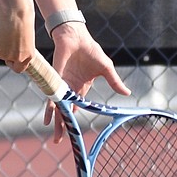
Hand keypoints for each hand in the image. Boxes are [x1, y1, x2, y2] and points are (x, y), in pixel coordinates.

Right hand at [0, 0, 35, 72]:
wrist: (16, 8)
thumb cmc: (23, 16)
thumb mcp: (25, 34)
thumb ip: (21, 43)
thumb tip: (12, 43)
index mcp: (29, 55)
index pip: (19, 68)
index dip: (13, 62)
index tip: (10, 56)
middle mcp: (17, 57)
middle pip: (6, 59)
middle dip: (3, 50)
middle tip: (2, 38)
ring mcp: (5, 53)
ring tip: (3, 27)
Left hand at [43, 23, 129, 141]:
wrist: (76, 36)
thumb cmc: (90, 50)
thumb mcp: (106, 68)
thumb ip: (115, 81)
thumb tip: (128, 93)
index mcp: (81, 87)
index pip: (77, 106)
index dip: (74, 117)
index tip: (73, 131)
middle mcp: (70, 88)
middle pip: (66, 111)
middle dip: (63, 126)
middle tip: (60, 140)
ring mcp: (62, 85)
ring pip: (58, 107)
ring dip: (57, 121)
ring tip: (55, 136)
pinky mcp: (56, 80)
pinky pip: (53, 96)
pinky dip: (51, 107)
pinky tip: (48, 118)